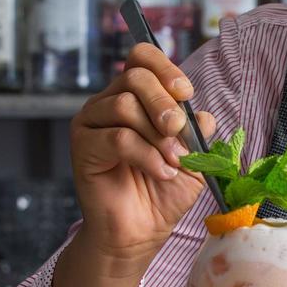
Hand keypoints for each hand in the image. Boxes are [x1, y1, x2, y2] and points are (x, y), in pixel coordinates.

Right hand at [68, 42, 218, 269]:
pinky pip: (117, 137)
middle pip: (134, 77)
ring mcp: (92, 123)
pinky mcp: (83, 147)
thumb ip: (199, 130)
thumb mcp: (195, 155)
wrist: (142, 229)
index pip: (141, 58)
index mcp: (136, 96)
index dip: (165, 68)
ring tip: (173, 162)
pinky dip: (146, 155)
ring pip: (124, 105)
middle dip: (164, 102)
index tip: (186, 93)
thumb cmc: (166, 189)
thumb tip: (203, 114)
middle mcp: (109, 102)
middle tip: (178, 130)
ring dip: (157, 136)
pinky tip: (160, 172)